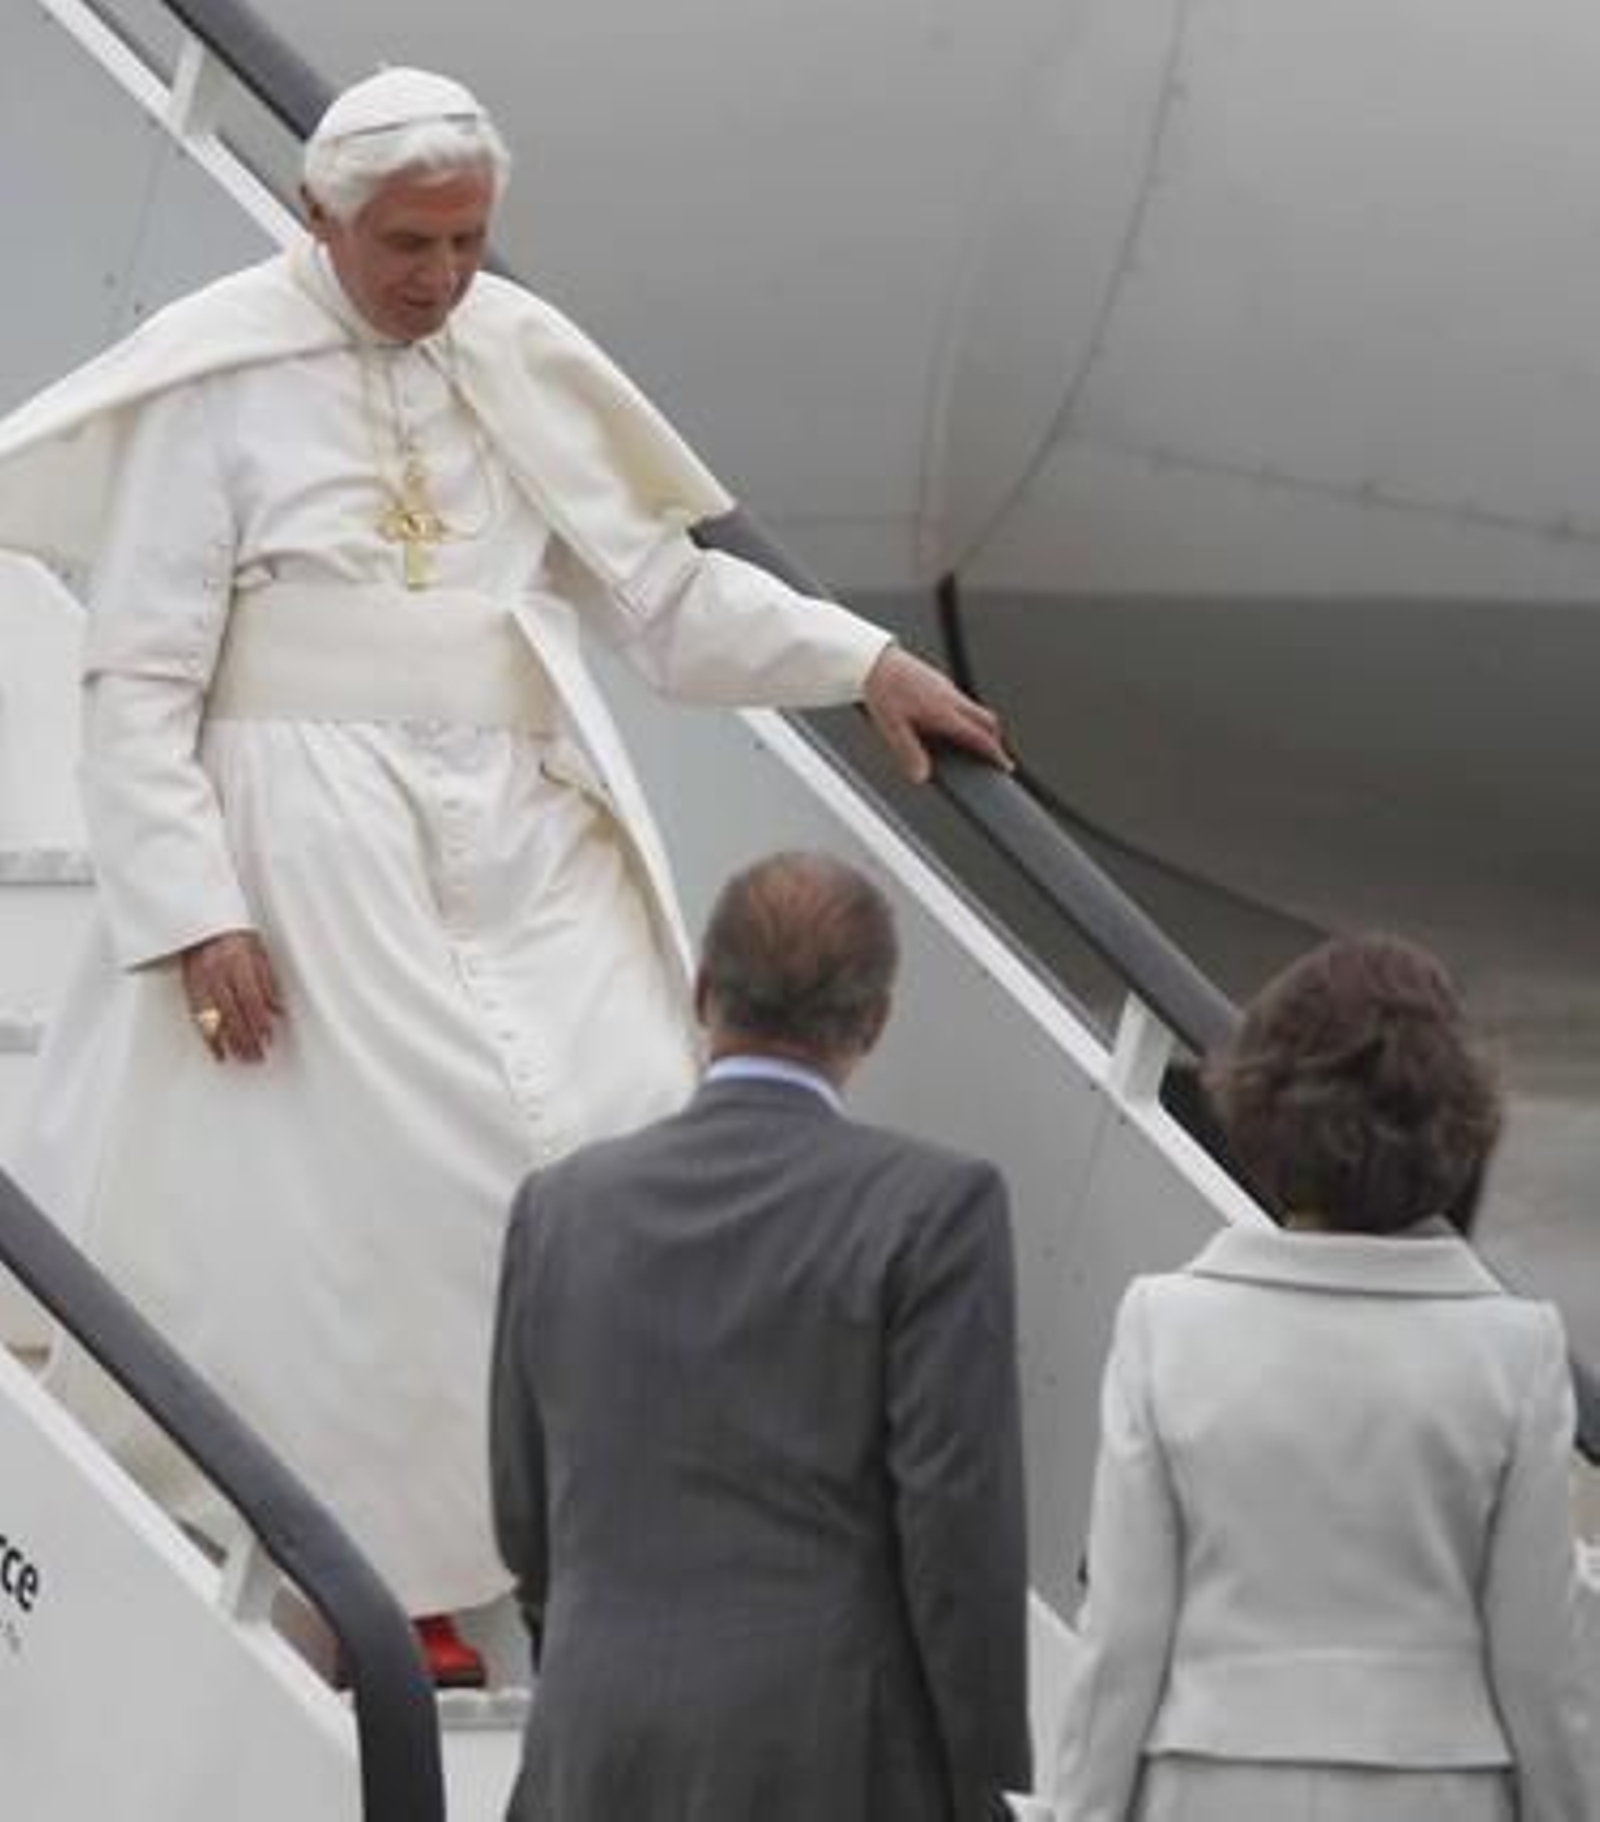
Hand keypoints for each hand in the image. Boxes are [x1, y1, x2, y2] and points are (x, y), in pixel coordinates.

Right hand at [182, 930, 283, 1063]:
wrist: (200, 923)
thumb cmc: (234, 935)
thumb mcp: (257, 951)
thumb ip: (267, 980)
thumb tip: (278, 1009)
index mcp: (238, 961)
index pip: (251, 998)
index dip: (260, 1021)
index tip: (269, 1038)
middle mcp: (218, 973)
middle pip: (234, 1013)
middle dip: (248, 1038)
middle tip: (259, 1056)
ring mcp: (201, 982)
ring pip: (216, 1019)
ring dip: (231, 1043)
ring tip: (244, 1059)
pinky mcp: (189, 989)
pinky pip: (199, 1019)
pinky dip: (210, 1039)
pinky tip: (219, 1053)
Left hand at [862, 645, 1011, 783]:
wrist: (873, 659)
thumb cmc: (881, 690)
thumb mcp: (892, 728)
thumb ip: (909, 754)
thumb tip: (921, 777)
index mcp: (943, 711)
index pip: (979, 735)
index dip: (994, 752)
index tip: (1004, 765)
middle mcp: (950, 697)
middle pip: (987, 719)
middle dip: (993, 738)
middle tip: (992, 754)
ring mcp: (945, 687)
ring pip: (972, 708)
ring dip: (976, 725)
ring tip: (968, 742)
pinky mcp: (938, 681)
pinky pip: (959, 700)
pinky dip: (961, 715)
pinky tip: (945, 724)